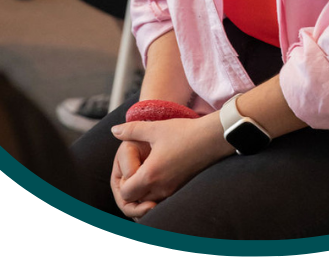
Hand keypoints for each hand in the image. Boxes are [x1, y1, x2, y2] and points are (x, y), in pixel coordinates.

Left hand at [110, 114, 232, 215]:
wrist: (214, 137)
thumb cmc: (185, 132)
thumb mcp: (155, 128)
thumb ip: (132, 130)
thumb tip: (114, 130)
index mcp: (151, 174)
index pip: (126, 193)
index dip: (122, 182)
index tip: (128, 167)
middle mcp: (161, 188)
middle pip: (136, 200)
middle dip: (131, 189)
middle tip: (135, 170)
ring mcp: (173, 191)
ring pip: (149, 201)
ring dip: (144, 191)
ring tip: (147, 171)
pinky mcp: (182, 189)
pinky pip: (162, 198)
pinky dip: (156, 191)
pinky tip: (161, 172)